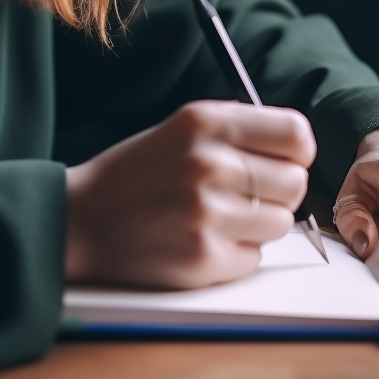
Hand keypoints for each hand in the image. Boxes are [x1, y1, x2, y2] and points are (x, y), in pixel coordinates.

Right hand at [65, 100, 315, 288]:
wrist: (81, 219)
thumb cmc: (136, 173)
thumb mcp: (181, 128)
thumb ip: (236, 130)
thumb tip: (297, 144)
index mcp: (204, 121)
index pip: (296, 133)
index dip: (297, 151)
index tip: (283, 160)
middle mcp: (209, 162)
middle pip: (295, 182)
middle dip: (278, 191)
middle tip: (246, 193)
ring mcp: (207, 212)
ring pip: (281, 223)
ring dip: (258, 224)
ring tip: (217, 216)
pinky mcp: (204, 257)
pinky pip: (255, 257)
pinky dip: (236, 252)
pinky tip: (202, 238)